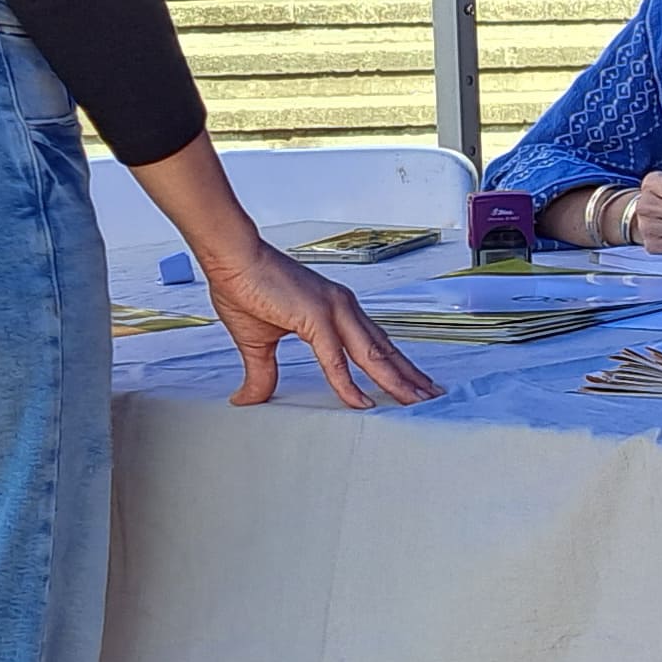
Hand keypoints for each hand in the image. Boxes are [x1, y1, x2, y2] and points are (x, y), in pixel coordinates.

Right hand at [193, 234, 432, 407]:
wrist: (230, 258)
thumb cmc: (244, 287)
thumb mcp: (257, 342)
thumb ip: (263, 372)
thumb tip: (248, 399)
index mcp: (335, 310)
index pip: (374, 343)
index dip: (395, 365)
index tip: (412, 384)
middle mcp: (342, 308)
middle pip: (384, 349)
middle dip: (409, 376)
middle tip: (431, 397)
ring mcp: (333, 310)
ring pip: (372, 353)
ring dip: (396, 380)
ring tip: (415, 402)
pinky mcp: (315, 316)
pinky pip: (336, 358)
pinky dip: (349, 383)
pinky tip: (362, 402)